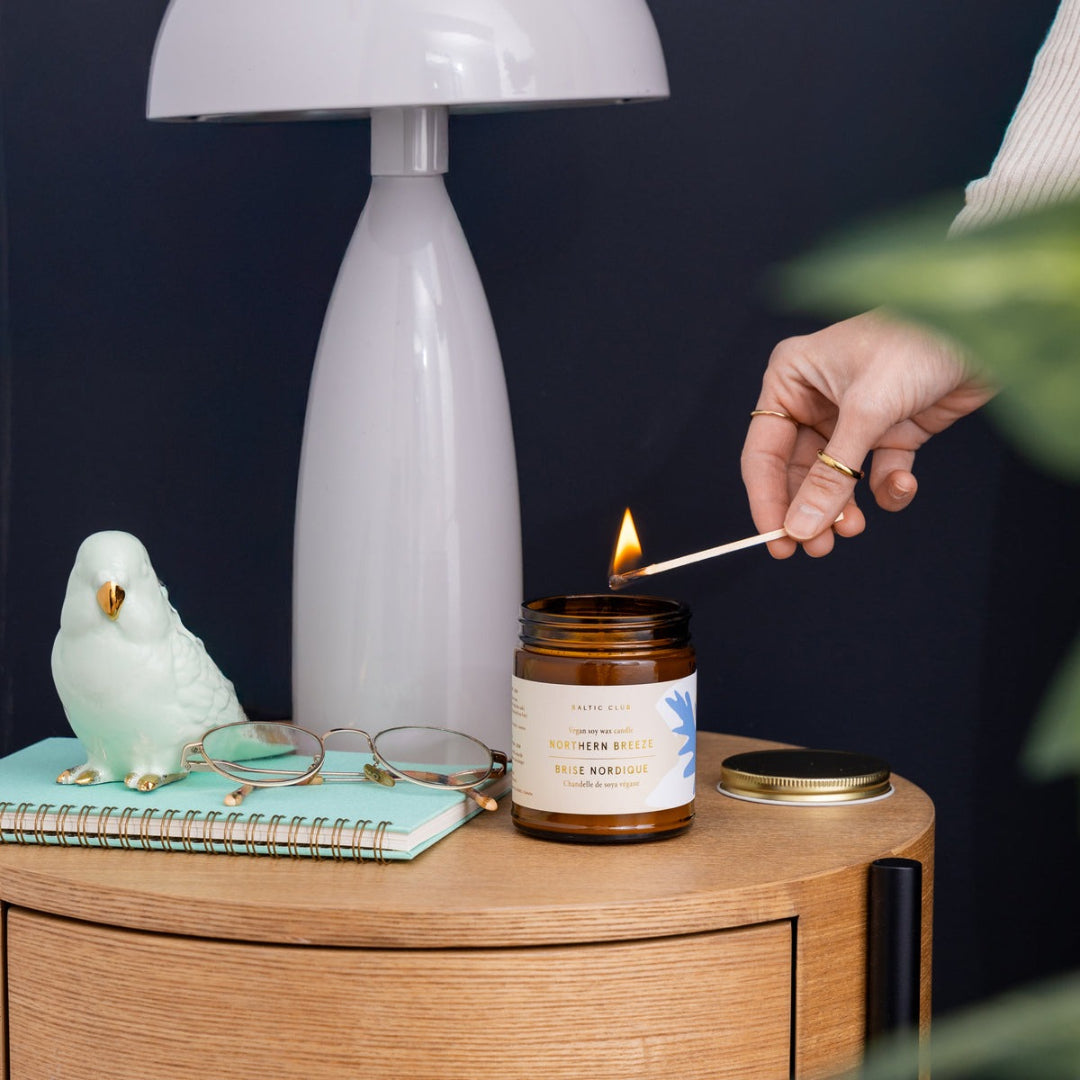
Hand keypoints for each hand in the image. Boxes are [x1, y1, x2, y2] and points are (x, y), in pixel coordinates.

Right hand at [740, 310, 994, 557]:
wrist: (990, 327)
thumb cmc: (916, 344)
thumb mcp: (867, 412)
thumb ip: (831, 476)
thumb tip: (800, 527)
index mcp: (790, 379)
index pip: (763, 451)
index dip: (766, 499)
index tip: (775, 540)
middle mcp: (815, 398)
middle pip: (796, 470)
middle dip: (807, 509)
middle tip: (814, 548)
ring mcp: (854, 416)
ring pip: (836, 478)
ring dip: (843, 507)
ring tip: (850, 531)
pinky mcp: (892, 430)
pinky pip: (877, 473)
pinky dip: (887, 489)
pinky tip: (902, 486)